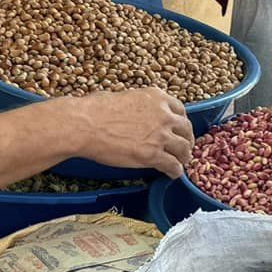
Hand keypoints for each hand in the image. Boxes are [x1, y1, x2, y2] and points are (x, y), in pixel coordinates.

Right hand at [79, 88, 194, 176]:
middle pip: (185, 129)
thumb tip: (136, 111)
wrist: (85, 125)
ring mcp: (160, 135)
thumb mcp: (125, 97)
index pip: (180, 110)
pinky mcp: (153, 155)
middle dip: (186, 139)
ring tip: (181, 163)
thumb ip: (139, 105)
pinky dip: (175, 171)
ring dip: (184, 157)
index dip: (181, 123)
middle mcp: (164, 115)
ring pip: (183, 149)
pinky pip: (172, 165)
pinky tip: (173, 174)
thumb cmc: (95, 109)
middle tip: (184, 148)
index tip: (179, 129)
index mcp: (157, 98)